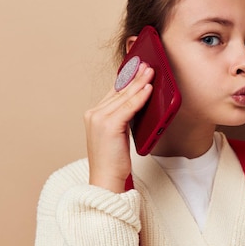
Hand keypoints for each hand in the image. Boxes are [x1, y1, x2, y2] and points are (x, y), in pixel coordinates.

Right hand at [84, 63, 153, 192]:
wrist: (106, 180)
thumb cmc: (113, 161)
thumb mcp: (117, 134)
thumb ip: (123, 117)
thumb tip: (138, 102)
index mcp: (94, 115)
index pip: (113, 92)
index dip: (126, 79)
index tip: (136, 68)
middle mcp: (94, 114)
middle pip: (119, 91)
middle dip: (134, 77)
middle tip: (147, 65)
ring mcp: (99, 119)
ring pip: (124, 96)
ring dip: (139, 83)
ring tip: (151, 72)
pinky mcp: (109, 125)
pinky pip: (128, 107)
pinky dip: (139, 97)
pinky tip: (148, 89)